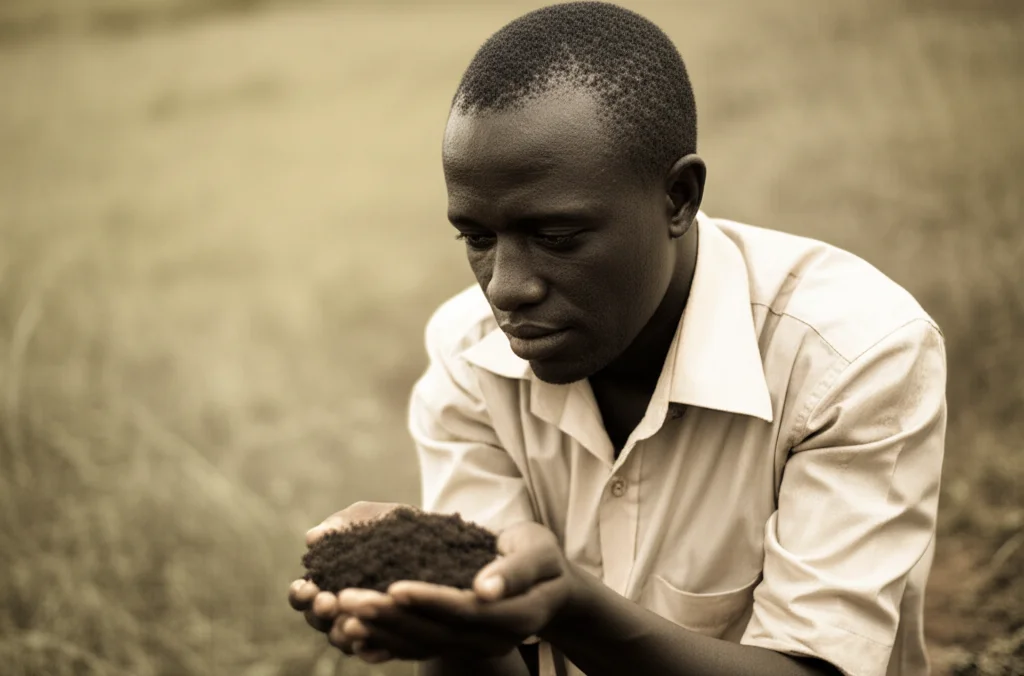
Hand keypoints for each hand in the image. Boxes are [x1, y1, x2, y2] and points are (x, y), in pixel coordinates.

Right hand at [287, 501, 409, 657]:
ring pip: (343, 639)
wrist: (437, 539)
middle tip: (329, 603)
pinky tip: (380, 641)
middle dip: (319, 613)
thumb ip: (343, 524)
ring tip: (352, 623)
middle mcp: (339, 607)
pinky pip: (376, 648)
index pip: (303, 595)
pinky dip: (374, 646)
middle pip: (317, 620)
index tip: (309, 586)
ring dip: (342, 633)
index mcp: (326, 580)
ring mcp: (362, 623)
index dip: (300, 594)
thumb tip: (314, 537)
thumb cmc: (393, 525)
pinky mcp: (388, 635)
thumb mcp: (370, 517)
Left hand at [334, 521, 575, 662]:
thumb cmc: (543, 558)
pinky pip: (416, 650)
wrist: (547, 586)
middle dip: (389, 616)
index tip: (392, 587)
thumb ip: (514, 570)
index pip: (465, 610)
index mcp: (515, 616)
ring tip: (338, 614)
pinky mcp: (455, 645)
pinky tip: (351, 637)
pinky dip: (384, 644)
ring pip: (420, 644)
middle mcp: (491, 640)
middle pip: (435, 631)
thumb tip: (483, 589)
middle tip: (346, 599)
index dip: (429, 600)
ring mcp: (472, 647)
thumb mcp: (539, 552)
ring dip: (377, 630)